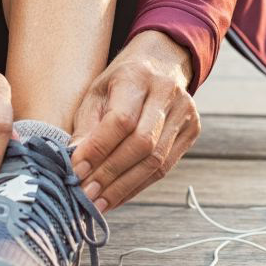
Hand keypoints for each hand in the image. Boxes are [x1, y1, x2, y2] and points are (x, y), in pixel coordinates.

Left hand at [69, 30, 200, 211]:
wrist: (162, 62)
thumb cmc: (120, 81)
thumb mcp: (97, 92)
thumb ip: (86, 126)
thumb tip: (74, 163)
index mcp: (138, 76)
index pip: (121, 120)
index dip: (98, 149)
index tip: (76, 171)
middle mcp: (167, 93)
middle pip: (142, 144)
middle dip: (110, 175)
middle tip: (85, 195)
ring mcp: (185, 112)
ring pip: (156, 161)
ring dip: (124, 187)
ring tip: (98, 203)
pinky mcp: (192, 130)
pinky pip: (165, 167)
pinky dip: (138, 186)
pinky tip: (117, 196)